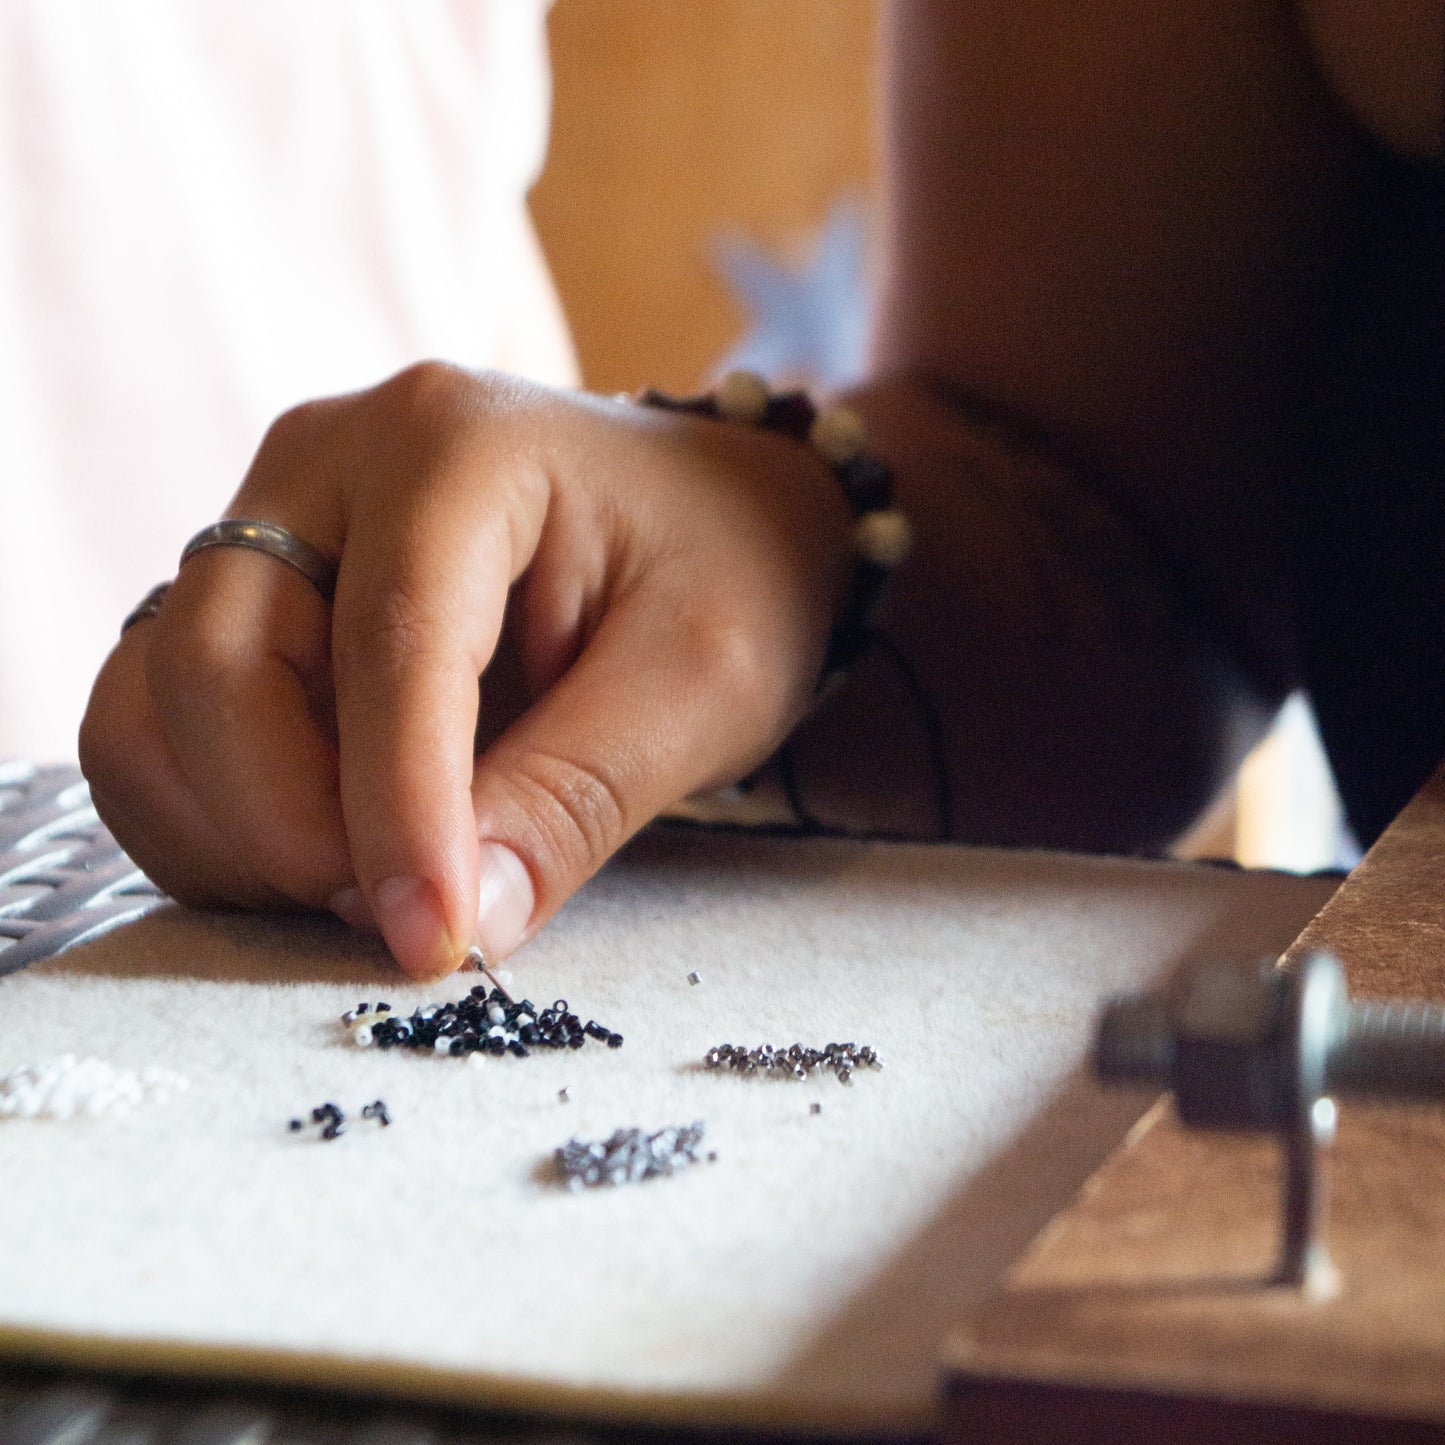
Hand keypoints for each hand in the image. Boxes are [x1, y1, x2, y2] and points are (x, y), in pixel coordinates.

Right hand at [80, 364, 849, 977]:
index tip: (435, 943)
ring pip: (157, 705)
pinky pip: (157, 725)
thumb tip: (459, 923)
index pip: (390, 644)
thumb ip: (578, 797)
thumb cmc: (727, 576)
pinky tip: (328, 856)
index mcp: (457, 447)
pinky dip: (214, 821)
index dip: (398, 812)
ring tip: (373, 883)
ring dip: (237, 835)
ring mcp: (273, 527)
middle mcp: (328, 462)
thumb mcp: (703, 683)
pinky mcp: (251, 599)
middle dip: (296, 828)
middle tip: (412, 916)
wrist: (709, 519)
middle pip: (220, 667)